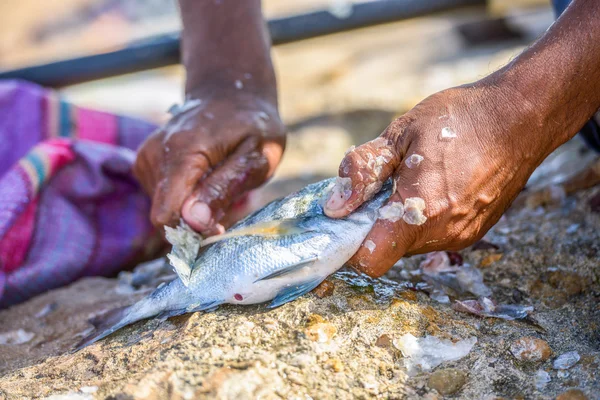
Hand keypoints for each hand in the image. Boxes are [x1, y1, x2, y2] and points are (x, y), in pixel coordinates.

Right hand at [134, 89, 285, 235]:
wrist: (231, 93)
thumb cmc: (252, 125)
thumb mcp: (257, 157)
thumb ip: (223, 188)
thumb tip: (194, 221)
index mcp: (181, 152)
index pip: (166, 216)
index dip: (193, 230)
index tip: (221, 223)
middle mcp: (154, 154)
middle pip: (167, 216)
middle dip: (198, 219)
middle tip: (230, 197)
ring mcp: (146, 158)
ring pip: (166, 210)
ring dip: (195, 208)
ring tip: (220, 182)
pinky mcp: (145, 164)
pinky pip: (164, 199)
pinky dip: (187, 197)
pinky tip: (206, 177)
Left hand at [324, 80, 555, 276]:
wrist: (521, 117)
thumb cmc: (460, 119)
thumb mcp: (401, 134)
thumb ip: (364, 171)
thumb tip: (335, 205)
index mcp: (420, 210)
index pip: (371, 260)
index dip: (351, 244)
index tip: (348, 218)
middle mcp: (443, 233)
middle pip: (388, 249)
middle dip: (375, 224)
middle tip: (382, 185)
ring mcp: (462, 235)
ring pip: (410, 243)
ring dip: (400, 220)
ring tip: (413, 179)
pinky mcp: (474, 232)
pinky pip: (433, 236)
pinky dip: (423, 219)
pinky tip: (434, 185)